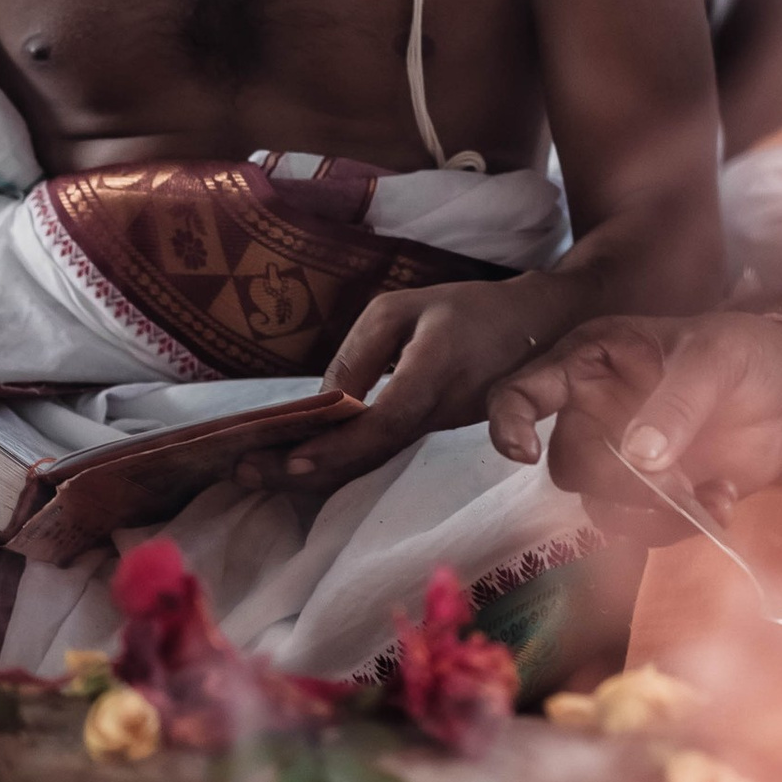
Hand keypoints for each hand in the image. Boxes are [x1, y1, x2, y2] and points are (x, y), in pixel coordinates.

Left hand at [232, 276, 567, 502]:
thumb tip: (323, 405)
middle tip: (242, 472)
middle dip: (305, 470)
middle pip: (369, 455)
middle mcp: (440, 412)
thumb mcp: (404, 309)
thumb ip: (360, 354)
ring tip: (252, 471)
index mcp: (436, 369)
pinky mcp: (439, 440)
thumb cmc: (464, 310)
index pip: (385, 420)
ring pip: (374, 463)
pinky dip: (338, 463)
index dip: (339, 446)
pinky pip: (384, 456)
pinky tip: (296, 465)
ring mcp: (442, 433)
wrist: (539, 329)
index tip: (290, 460)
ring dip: (315, 471)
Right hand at [487, 312, 781, 523]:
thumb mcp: (717, 358)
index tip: (522, 451)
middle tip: (669, 476)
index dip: (509, 421)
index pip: (523, 390)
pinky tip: (724, 498)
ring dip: (652, 512)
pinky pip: (647, 529)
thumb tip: (639, 456)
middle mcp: (596, 414)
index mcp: (592, 363)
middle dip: (615, 480)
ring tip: (710, 492)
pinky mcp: (658, 496)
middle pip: (569, 465)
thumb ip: (679, 401)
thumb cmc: (748, 351)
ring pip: (603, 507)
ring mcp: (625, 460)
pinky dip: (685, 525)